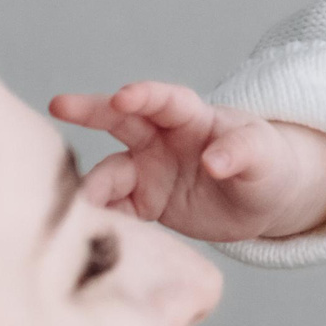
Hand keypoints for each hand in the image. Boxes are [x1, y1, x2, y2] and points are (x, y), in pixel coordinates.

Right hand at [49, 81, 325, 241]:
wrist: (264, 201)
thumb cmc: (267, 165)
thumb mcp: (264, 157)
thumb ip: (241, 153)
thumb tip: (214, 161)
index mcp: (193, 118)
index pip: (165, 100)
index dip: (144, 96)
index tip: (124, 97)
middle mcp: (162, 139)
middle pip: (121, 120)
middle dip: (90, 111)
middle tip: (58, 105)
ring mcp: (149, 170)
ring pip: (112, 173)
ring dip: (95, 186)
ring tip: (80, 204)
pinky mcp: (144, 203)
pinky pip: (117, 209)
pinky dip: (103, 217)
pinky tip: (91, 229)